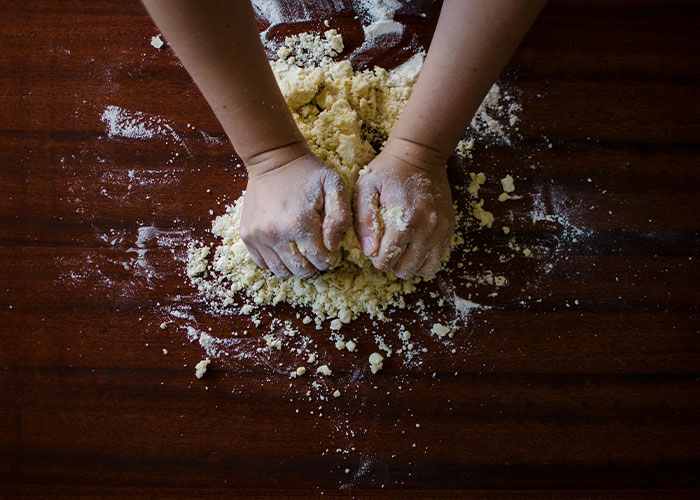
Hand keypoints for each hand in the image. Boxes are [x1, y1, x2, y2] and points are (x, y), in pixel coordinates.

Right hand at [240, 149, 351, 278]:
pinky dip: (276, 262)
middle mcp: (275, 233)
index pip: (321, 261)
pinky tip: (285, 248)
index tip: (331, 249)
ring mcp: (258, 236)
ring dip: (295, 266)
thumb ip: (340, 217)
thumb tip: (332, 246)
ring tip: (301, 251)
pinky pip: (263, 263)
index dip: (330, 258)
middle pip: (301, 271)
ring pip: (280, 271)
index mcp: (299, 223)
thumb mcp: (334, 186)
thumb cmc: (307, 172)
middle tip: (317, 251)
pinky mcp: (247, 235)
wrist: (273, 158)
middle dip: (313, 265)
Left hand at [354, 139, 453, 278]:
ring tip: (401, 249)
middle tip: (386, 248)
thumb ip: (364, 221)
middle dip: (392, 264)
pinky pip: (437, 259)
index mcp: (404, 221)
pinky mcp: (448, 228)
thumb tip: (370, 251)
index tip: (374, 247)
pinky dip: (424, 259)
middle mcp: (426, 229)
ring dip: (409, 264)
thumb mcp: (366, 188)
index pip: (387, 261)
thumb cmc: (388, 171)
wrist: (420, 154)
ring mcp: (440, 230)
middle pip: (405, 269)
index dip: (376, 258)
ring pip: (424, 269)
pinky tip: (414, 245)